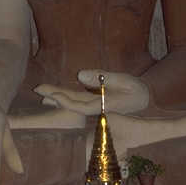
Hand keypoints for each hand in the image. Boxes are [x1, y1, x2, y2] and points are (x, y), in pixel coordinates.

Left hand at [34, 70, 148, 114]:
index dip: (66, 102)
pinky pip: (77, 99)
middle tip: (38, 89)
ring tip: (41, 94)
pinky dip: (65, 96)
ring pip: (73, 102)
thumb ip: (103, 78)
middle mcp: (97, 108)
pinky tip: (53, 95)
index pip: (81, 106)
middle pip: (72, 105)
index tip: (53, 95)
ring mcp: (95, 105)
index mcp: (104, 106)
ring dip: (57, 98)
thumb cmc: (137, 89)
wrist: (147, 98)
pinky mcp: (95, 100)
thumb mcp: (124, 80)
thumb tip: (80, 76)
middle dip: (55, 98)